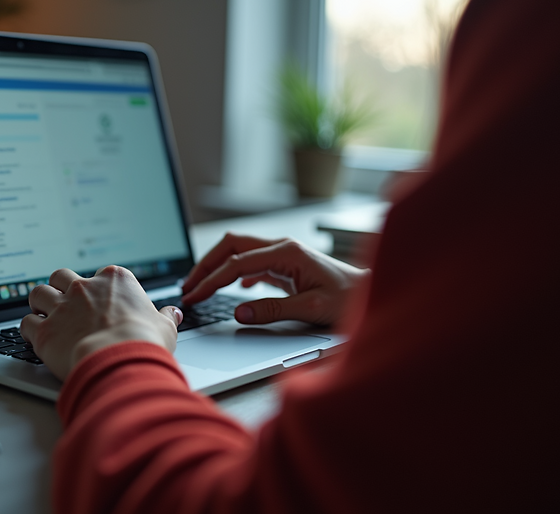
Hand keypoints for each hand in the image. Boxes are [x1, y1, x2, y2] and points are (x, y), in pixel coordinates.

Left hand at [21, 266, 182, 380]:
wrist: (120, 361)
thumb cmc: (144, 342)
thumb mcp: (164, 327)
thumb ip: (165, 317)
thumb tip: (173, 314)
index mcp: (114, 280)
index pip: (98, 275)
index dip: (96, 290)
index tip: (98, 302)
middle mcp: (84, 288)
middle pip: (61, 276)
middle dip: (60, 288)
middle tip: (64, 303)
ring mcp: (62, 308)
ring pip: (38, 293)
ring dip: (39, 303)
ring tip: (44, 315)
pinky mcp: (45, 331)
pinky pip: (26, 323)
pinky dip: (29, 329)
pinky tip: (34, 337)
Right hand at [181, 233, 368, 325]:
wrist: (371, 293)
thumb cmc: (349, 299)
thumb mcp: (311, 309)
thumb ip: (274, 310)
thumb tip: (240, 312)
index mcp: (287, 253)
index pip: (236, 263)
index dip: (211, 280)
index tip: (194, 296)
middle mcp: (283, 247)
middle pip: (231, 246)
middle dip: (206, 265)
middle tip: (188, 287)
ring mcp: (283, 254)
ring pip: (239, 251)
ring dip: (217, 266)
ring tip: (200, 287)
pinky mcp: (286, 264)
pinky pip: (251, 261)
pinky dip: (234, 272)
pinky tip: (232, 289)